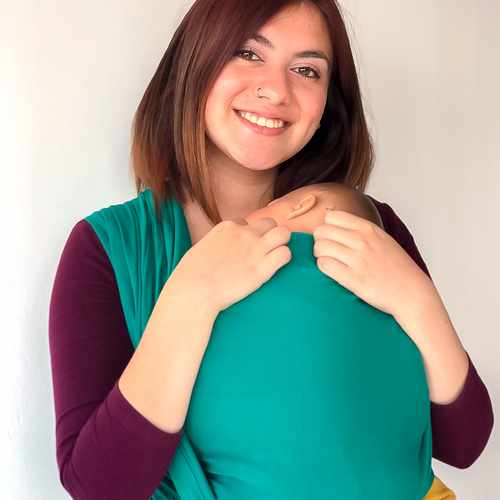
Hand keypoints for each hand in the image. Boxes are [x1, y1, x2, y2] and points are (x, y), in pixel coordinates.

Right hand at [169, 217, 291, 312]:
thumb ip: (215, 243)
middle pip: (269, 222)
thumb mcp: (200, 248)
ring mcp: (254, 249)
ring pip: (284, 233)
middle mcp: (243, 233)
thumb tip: (218, 249)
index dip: (246, 236)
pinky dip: (283, 260)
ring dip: (281, 244)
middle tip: (263, 252)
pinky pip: (286, 254)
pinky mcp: (262, 269)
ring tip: (273, 257)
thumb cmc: (191, 275)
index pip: (246, 222)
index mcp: (226, 227)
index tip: (240, 251)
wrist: (194, 292)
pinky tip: (273, 269)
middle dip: (269, 235)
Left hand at [313, 210, 434, 319]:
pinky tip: (332, 271)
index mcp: (369, 229)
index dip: (327, 227)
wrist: (411, 293)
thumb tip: (330, 216)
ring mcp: (357, 259)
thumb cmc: (396, 268)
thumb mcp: (381, 239)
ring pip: (320, 247)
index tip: (332, 238)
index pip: (332, 217)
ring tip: (330, 261)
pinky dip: (323, 268)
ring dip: (320, 255)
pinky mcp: (353, 278)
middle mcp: (362, 241)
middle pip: (321, 231)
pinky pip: (324, 265)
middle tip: (328, 251)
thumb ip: (358, 228)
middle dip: (320, 241)